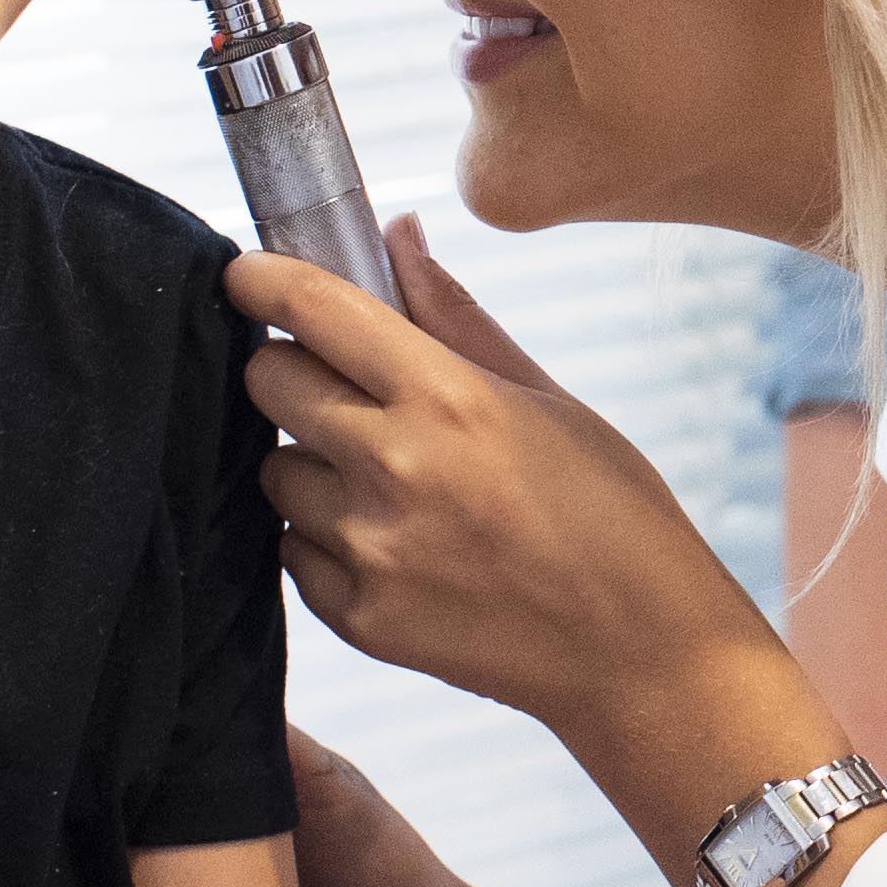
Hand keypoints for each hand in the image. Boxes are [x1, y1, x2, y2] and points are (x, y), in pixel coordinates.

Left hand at [236, 220, 781, 739]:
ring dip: (309, 460)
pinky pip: (292, 549)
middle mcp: (395, 467)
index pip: (312, 308)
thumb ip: (454, 316)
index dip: (262, 278)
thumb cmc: (612, 514)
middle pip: (268, 380)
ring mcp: (369, 549)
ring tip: (387, 481)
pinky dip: (323, 537)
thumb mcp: (547, 398)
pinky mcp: (357, 618)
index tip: (247, 273)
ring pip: (274, 469)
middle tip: (339, 385)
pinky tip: (395, 541)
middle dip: (290, 367)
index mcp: (449, 396)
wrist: (639, 653)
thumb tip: (396, 233)